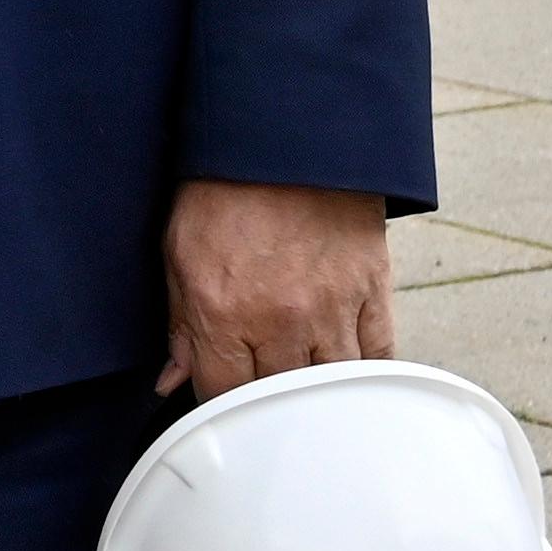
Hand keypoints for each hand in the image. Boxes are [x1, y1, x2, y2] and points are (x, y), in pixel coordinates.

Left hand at [161, 180, 395, 397]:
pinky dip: (366, 374)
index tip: (222, 404)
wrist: (286, 144)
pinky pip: (379, 357)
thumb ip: (180, 325)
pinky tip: (350, 379)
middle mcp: (280, 320)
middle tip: (263, 399)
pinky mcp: (373, 294)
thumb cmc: (223, 194)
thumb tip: (172, 381)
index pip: (224, 393)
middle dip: (268, 406)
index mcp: (223, 312)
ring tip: (306, 392)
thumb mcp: (179, 253)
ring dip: (318, 396)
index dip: (220, 406)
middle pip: (280, 398)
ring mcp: (332, 310)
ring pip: (332, 387)